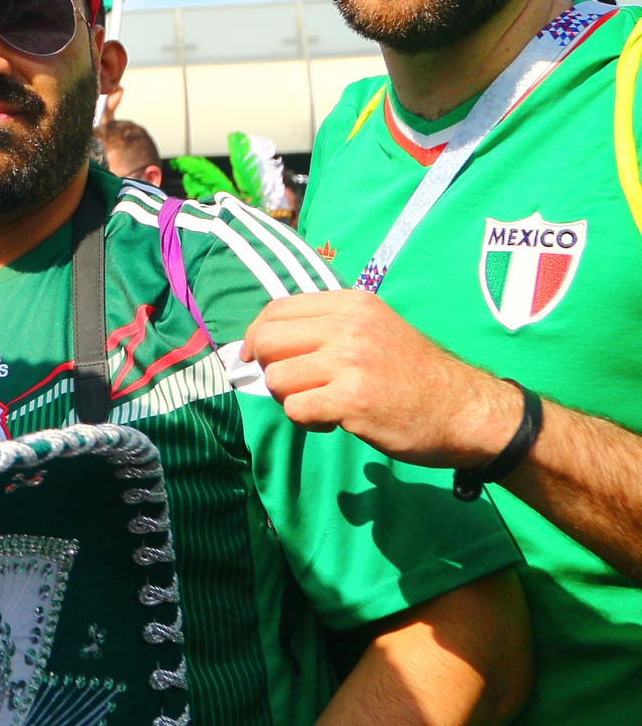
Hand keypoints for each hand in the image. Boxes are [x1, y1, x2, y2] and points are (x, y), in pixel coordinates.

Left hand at [243, 290, 519, 467]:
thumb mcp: (375, 331)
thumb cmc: (415, 375)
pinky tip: (335, 421)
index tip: (256, 358)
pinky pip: (296, 409)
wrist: (468, 411)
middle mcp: (350, 326)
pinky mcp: (353, 399)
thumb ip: (327, 328)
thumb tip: (262, 341)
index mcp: (352, 304)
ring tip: (323, 405)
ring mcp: (351, 362)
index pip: (276, 309)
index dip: (256, 335)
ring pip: (277, 379)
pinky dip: (307, 421)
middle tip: (297, 387)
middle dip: (270, 368)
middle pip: (267, 340)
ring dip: (291, 399)